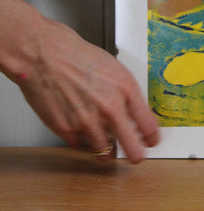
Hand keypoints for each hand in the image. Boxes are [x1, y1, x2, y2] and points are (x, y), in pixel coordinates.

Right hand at [0, 0, 158, 162]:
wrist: (44, 54)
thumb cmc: (76, 56)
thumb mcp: (113, 69)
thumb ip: (125, 93)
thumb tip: (134, 112)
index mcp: (125, 90)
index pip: (148, 125)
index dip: (152, 138)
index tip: (151, 142)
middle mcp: (110, 108)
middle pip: (133, 146)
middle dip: (136, 154)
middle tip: (136, 157)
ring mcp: (88, 121)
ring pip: (105, 150)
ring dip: (106, 152)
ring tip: (106, 150)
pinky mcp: (67, 128)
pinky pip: (78, 143)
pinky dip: (80, 139)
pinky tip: (78, 129)